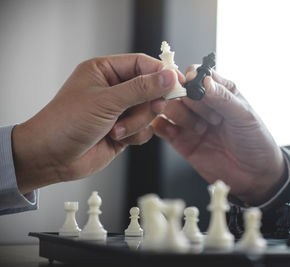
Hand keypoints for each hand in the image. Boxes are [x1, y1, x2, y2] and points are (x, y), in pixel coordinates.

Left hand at [12, 54, 176, 193]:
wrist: (51, 158)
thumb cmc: (66, 123)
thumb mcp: (106, 101)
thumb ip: (140, 89)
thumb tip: (168, 77)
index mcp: (105, 71)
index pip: (142, 64)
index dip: (161, 72)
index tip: (177, 82)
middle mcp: (114, 88)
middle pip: (151, 89)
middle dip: (149, 103)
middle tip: (150, 108)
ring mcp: (120, 110)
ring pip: (150, 111)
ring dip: (138, 123)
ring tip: (117, 130)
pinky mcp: (124, 129)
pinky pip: (145, 129)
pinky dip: (136, 135)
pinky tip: (117, 138)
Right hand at [152, 66, 285, 204]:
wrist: (255, 176)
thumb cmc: (255, 141)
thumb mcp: (244, 116)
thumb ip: (222, 97)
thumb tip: (204, 80)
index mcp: (219, 91)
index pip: (197, 74)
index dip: (191, 78)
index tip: (193, 87)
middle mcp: (202, 104)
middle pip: (178, 89)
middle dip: (189, 100)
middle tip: (211, 117)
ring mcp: (190, 121)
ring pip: (167, 106)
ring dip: (179, 114)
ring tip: (200, 129)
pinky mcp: (181, 140)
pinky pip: (161, 127)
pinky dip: (161, 126)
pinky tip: (175, 133)